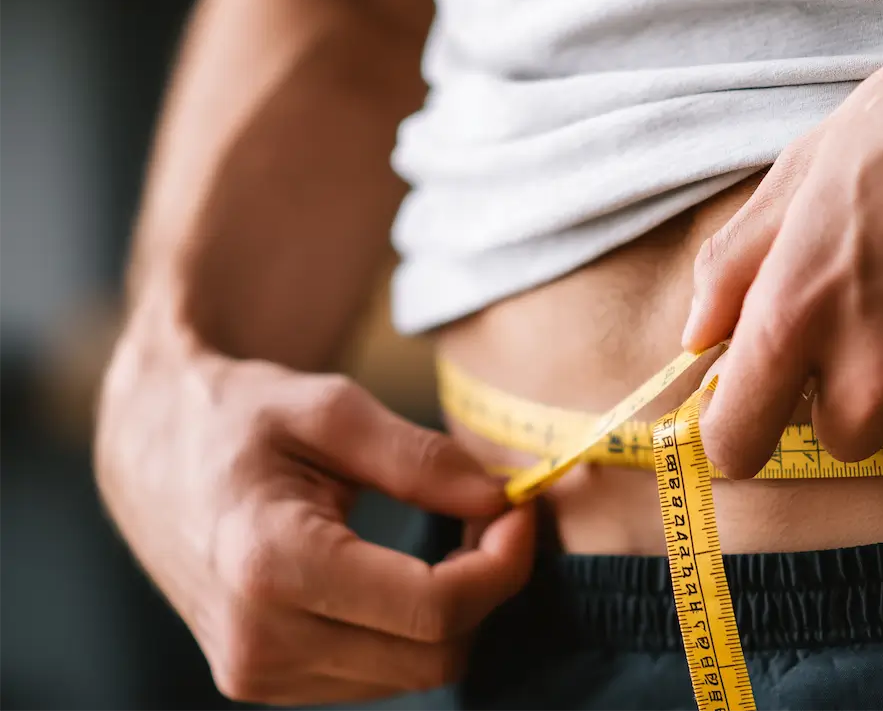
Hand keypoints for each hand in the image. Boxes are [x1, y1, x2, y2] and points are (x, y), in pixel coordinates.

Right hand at [95, 319, 533, 704]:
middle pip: (434, 653)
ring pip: (415, 672)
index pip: (433, 608)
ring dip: (455, 609)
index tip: (519, 510)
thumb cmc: (241, 418)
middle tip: (494, 516)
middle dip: (487, 587)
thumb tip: (500, 500)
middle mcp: (257, 638)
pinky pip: (380, 674)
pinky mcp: (266, 682)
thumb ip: (421, 459)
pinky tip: (407, 570)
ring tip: (448, 534)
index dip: (503, 565)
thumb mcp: (330, 408)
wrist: (155, 456)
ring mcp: (257, 671)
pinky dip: (414, 628)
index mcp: (269, 563)